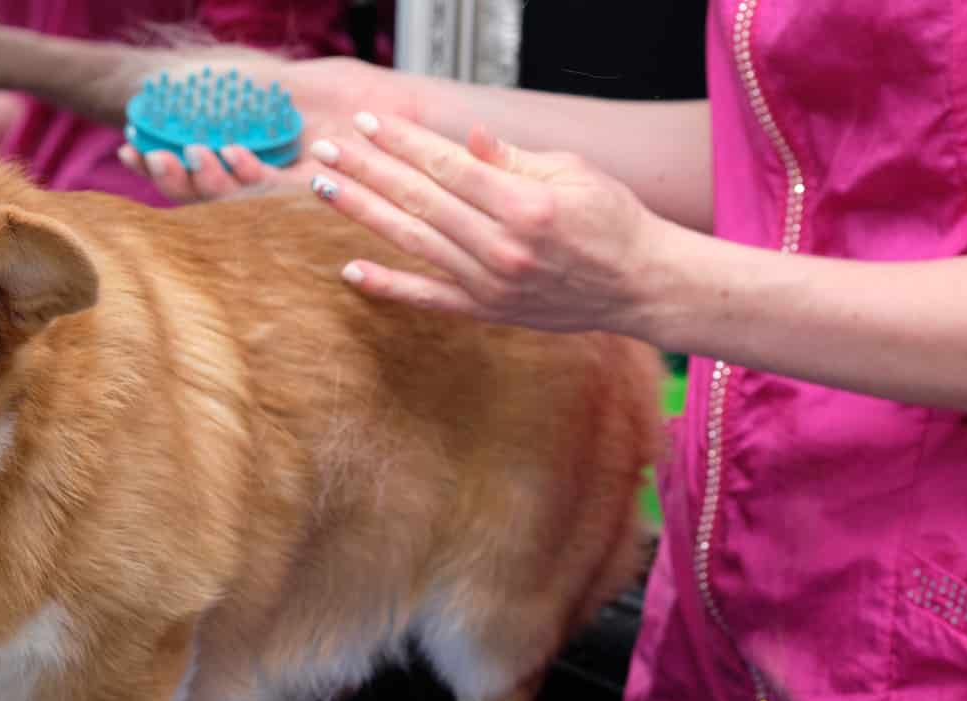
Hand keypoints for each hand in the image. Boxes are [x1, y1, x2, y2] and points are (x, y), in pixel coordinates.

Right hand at [118, 57, 418, 202]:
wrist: (392, 113)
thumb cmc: (340, 99)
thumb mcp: (278, 87)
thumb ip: (238, 92)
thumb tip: (190, 80)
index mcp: (236, 165)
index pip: (184, 173)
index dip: (150, 166)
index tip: (126, 143)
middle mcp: (250, 187)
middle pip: (194, 194)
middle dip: (167, 176)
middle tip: (151, 153)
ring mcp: (273, 194)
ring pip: (222, 201)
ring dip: (199, 180)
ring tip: (189, 153)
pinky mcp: (303, 196)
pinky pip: (264, 192)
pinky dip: (245, 175)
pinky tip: (232, 153)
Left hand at [309, 112, 663, 334]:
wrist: (641, 286)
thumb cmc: (613, 221)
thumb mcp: (574, 173)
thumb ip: (512, 159)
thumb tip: (464, 138)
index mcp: (526, 204)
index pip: (447, 166)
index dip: (403, 142)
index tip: (367, 123)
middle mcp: (503, 247)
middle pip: (419, 200)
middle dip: (367, 169)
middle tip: (326, 149)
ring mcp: (491, 284)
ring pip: (413, 241)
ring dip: (363, 212)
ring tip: (324, 187)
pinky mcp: (486, 311)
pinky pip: (427, 298)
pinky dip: (388, 285)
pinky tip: (350, 269)